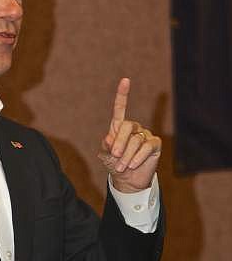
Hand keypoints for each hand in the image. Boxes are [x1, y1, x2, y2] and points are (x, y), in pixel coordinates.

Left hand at [98, 78, 160, 192]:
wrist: (127, 180)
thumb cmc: (115, 165)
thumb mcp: (106, 156)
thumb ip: (106, 146)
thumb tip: (110, 139)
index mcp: (119, 127)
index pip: (120, 108)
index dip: (122, 94)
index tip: (125, 80)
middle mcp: (133, 128)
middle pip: (127, 126)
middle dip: (119, 142)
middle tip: (115, 156)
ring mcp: (145, 135)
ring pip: (136, 140)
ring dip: (127, 155)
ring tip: (122, 167)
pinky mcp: (154, 144)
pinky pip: (147, 147)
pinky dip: (138, 157)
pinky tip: (133, 165)